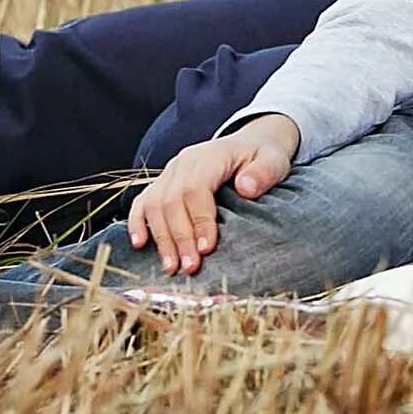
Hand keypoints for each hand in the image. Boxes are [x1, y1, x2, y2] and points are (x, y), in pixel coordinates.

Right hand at [125, 117, 298, 274]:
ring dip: (161, 238)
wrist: (250, 145)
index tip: (206, 248)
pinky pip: (142, 201)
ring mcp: (170, 172)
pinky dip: (138, 223)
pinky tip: (140, 245)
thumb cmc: (263, 158)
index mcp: (211, 155)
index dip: (199, 219)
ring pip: (154, 204)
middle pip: (172, 200)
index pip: (196, 188)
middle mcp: (184, 162)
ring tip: (171, 267)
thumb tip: (246, 188)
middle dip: (179, 237)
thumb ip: (263, 173)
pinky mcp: (163, 183)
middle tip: (190, 267)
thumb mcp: (274, 160)